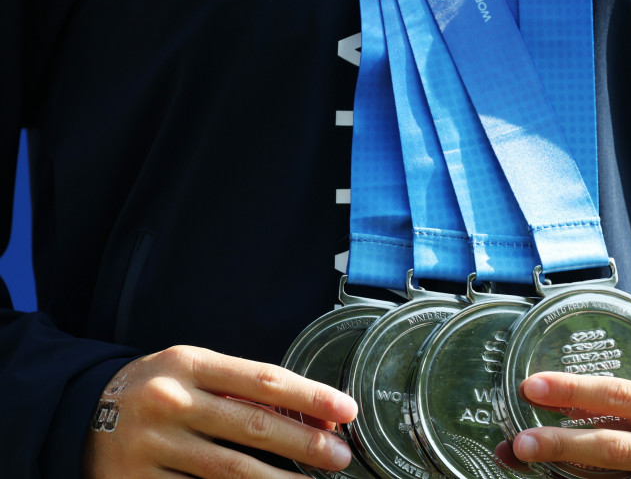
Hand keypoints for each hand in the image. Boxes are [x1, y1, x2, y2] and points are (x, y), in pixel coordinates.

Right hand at [81, 345, 356, 477]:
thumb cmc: (157, 389)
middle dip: (304, 444)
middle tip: (341, 456)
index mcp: (189, 364)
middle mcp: (170, 402)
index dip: (310, 396)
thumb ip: (243, 390)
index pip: (263, 379)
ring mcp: (151, 446)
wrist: (81, 413)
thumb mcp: (193, 371)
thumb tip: (311, 415)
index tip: (346, 409)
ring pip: (230, 470)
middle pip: (252, 426)